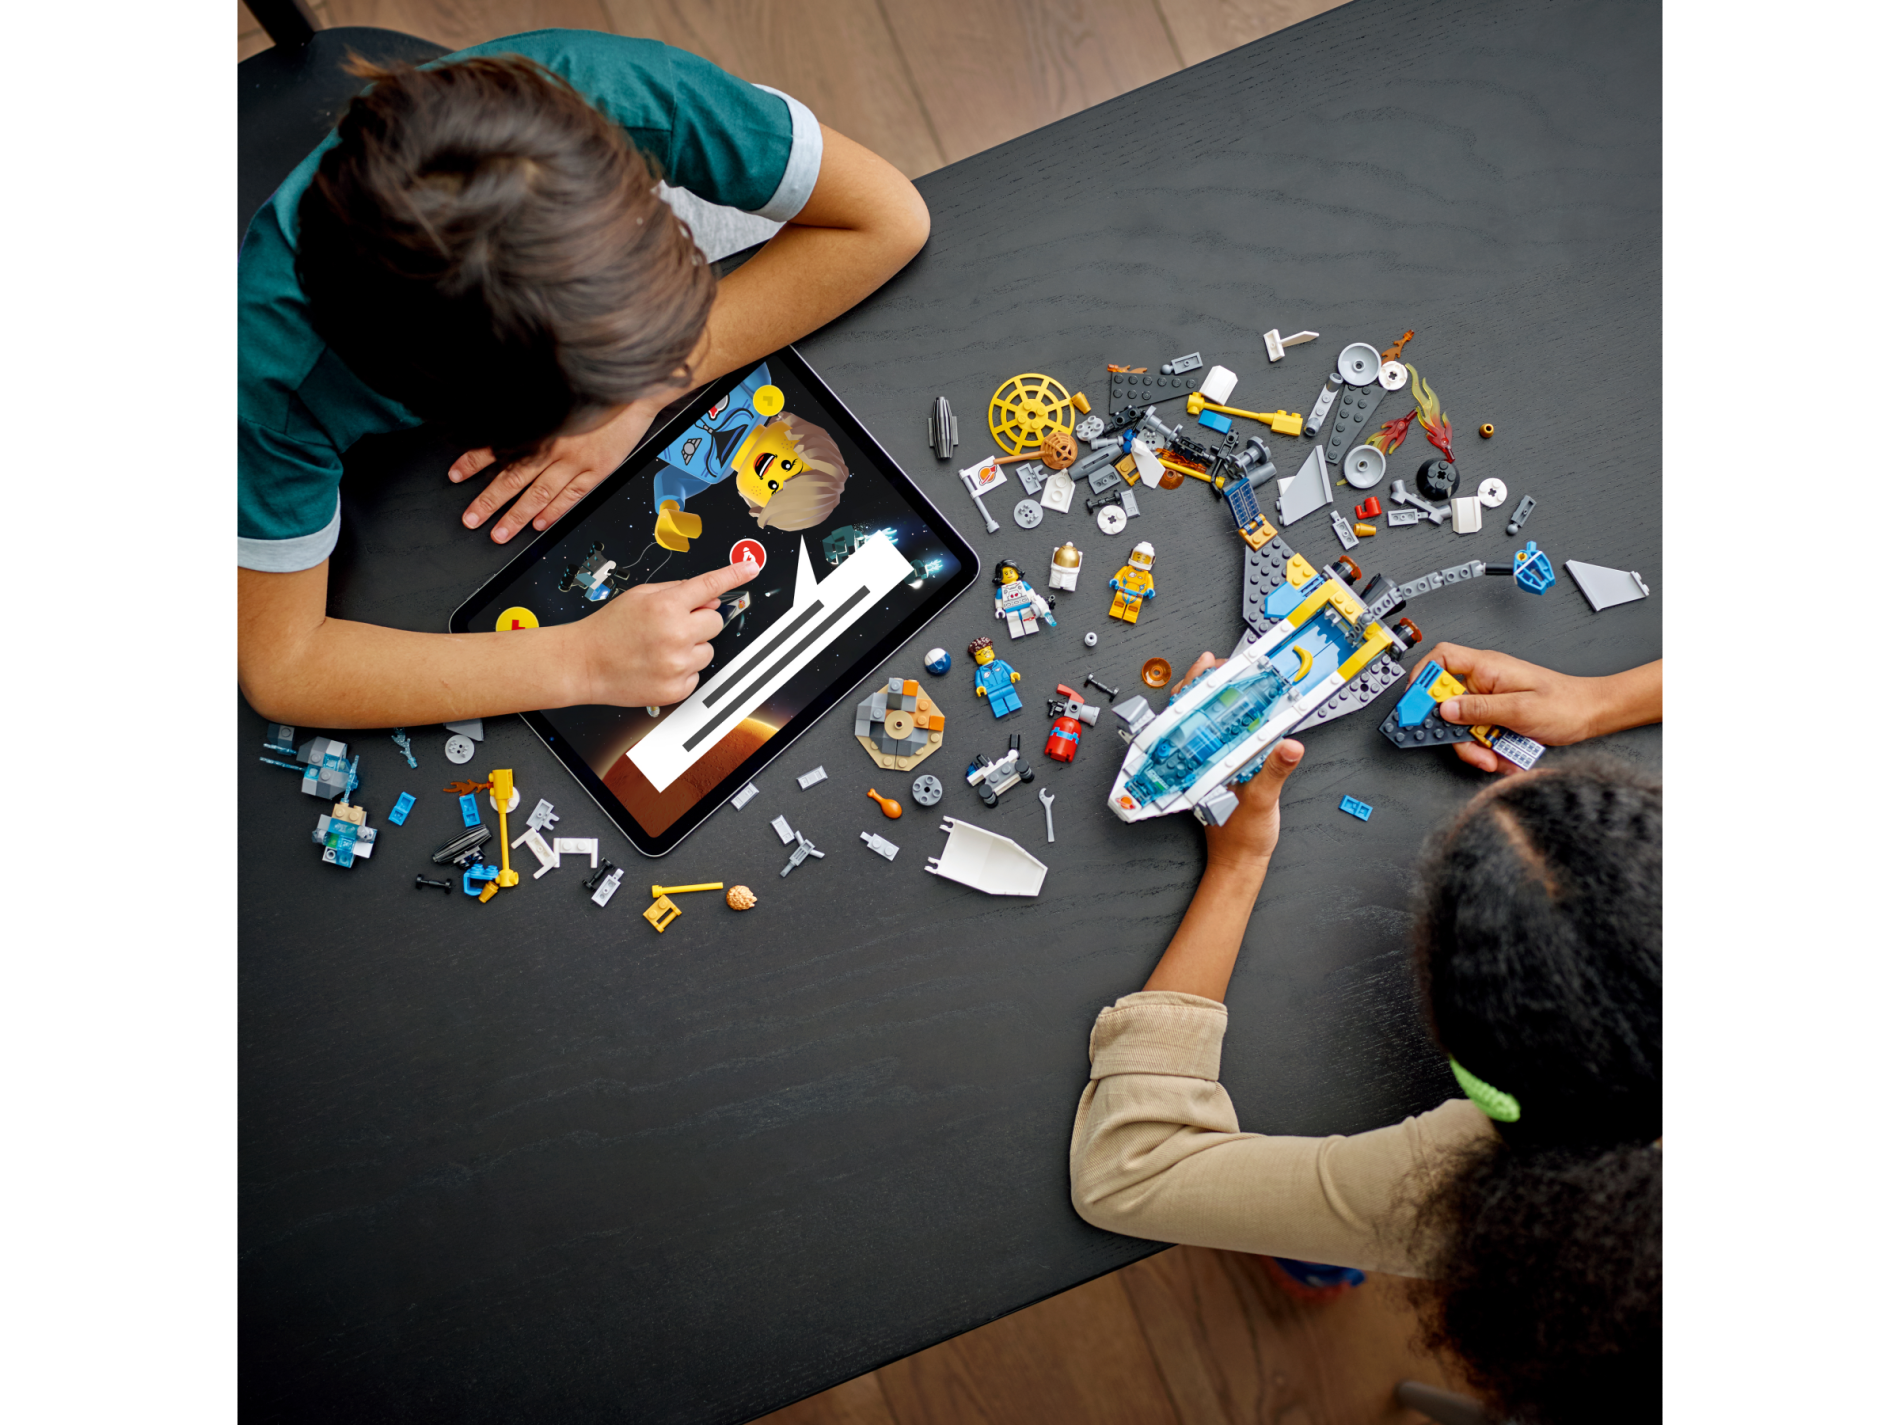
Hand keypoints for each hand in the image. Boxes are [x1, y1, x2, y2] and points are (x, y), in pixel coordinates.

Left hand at [449, 389, 684, 543]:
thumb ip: (530, 413)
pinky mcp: (597, 470)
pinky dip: (554, 511)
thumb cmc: (593, 390)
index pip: (498, 447)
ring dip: (516, 516)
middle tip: (471, 520)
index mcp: (540, 427)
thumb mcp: (553, 393)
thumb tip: (501, 421)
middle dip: (489, 501)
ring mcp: (575, 461)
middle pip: (513, 479)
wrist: (633, 390)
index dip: (474, 462)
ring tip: (499, 533)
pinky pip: (571, 496)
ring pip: (539, 493)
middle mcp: (553, 447)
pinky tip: (539, 524)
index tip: (456, 475)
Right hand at [574, 559, 757, 707]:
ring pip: (709, 650)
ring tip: (661, 648)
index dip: (734, 574)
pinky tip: (659, 665)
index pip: (709, 586)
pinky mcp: (676, 688)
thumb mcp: (640, 595)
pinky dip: (683, 670)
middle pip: (715, 621)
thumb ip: (678, 591)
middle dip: (699, 621)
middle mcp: (675, 635)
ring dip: (692, 648)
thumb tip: (710, 597)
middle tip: (672, 626)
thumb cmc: (609, 629)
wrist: (584, 663)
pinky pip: (697, 674)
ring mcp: (677, 665)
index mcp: (665, 607)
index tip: (751, 567)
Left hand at [1172, 652, 1304, 871]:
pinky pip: (1221, 741)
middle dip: (1206, 685)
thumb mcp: (1262, 801)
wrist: (1240, 865)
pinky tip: (1242, 714)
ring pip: (1207, 725)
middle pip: (1196, 714)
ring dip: (1218, 702)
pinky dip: (1230, 723)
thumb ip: (1275, 772)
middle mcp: (1200, 763)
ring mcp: (1210, 767)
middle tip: (1223, 663)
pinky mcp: (1222, 773)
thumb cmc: (1241, 839)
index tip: (1209, 664)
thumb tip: (1288, 746)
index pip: (1191, 715)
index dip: (1198, 686)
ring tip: (1230, 679)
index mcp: (1201, 765)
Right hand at [1405, 643, 1618, 772]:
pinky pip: (1479, 735)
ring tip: (1494, 758)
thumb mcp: (1519, 710)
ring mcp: (1489, 700)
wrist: (1591, 715)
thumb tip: (1444, 709)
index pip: (1441, 659)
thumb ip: (1479, 709)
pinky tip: (1504, 757)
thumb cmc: (1565, 703)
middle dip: (1453, 731)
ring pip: (1462, 725)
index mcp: (1487, 668)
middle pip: (1446, 702)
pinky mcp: (1496, 716)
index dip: (1422, 677)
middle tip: (1462, 745)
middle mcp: (1484, 681)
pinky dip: (1488, 750)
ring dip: (1474, 747)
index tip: (1415, 703)